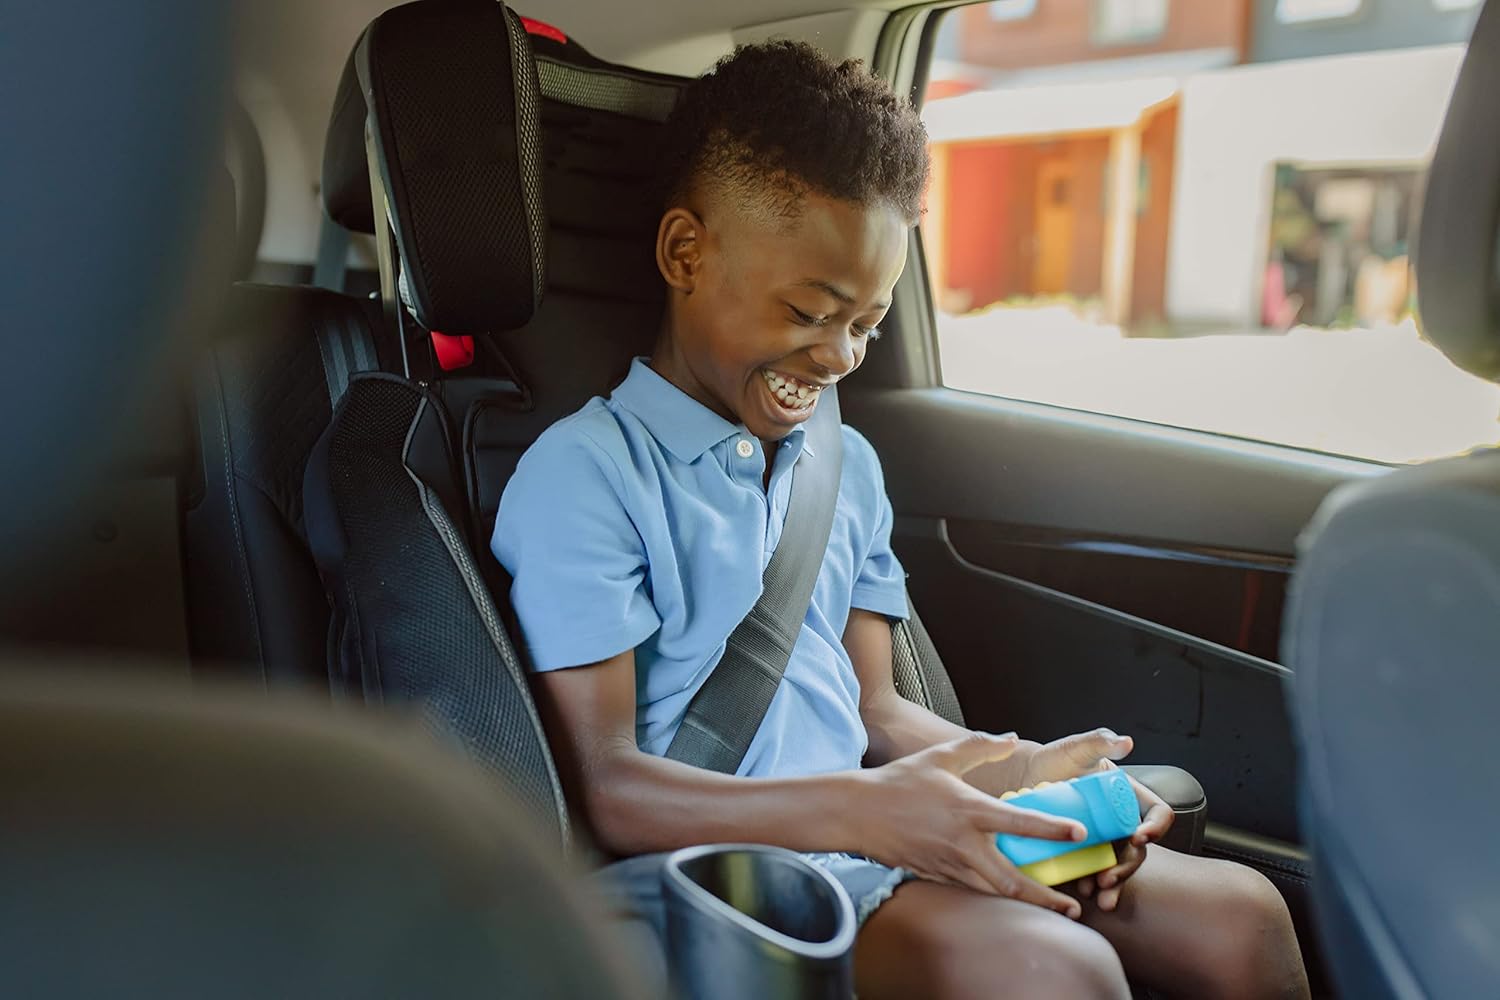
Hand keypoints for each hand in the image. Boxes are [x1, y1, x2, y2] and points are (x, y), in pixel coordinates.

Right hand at [854, 732, 1089, 918]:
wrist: (858, 812)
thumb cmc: (900, 781)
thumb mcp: (940, 757)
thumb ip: (979, 747)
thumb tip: (1011, 740)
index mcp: (968, 810)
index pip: (1019, 822)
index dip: (1052, 829)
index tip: (1080, 833)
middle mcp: (963, 844)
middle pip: (1011, 881)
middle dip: (1045, 898)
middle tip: (1074, 906)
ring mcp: (949, 865)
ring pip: (994, 893)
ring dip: (1026, 904)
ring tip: (1055, 910)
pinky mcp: (937, 876)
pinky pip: (973, 891)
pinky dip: (997, 899)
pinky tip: (1014, 900)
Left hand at [1015, 728, 1172, 910]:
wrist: (1026, 776)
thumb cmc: (1057, 758)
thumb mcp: (1078, 747)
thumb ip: (1100, 741)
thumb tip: (1126, 742)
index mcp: (1129, 797)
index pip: (1157, 814)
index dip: (1155, 828)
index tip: (1138, 837)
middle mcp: (1121, 821)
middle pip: (1136, 850)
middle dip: (1126, 868)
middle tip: (1109, 880)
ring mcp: (1103, 839)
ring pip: (1117, 866)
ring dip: (1112, 884)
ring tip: (1097, 895)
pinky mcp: (1084, 852)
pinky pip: (1093, 872)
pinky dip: (1089, 884)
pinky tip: (1079, 891)